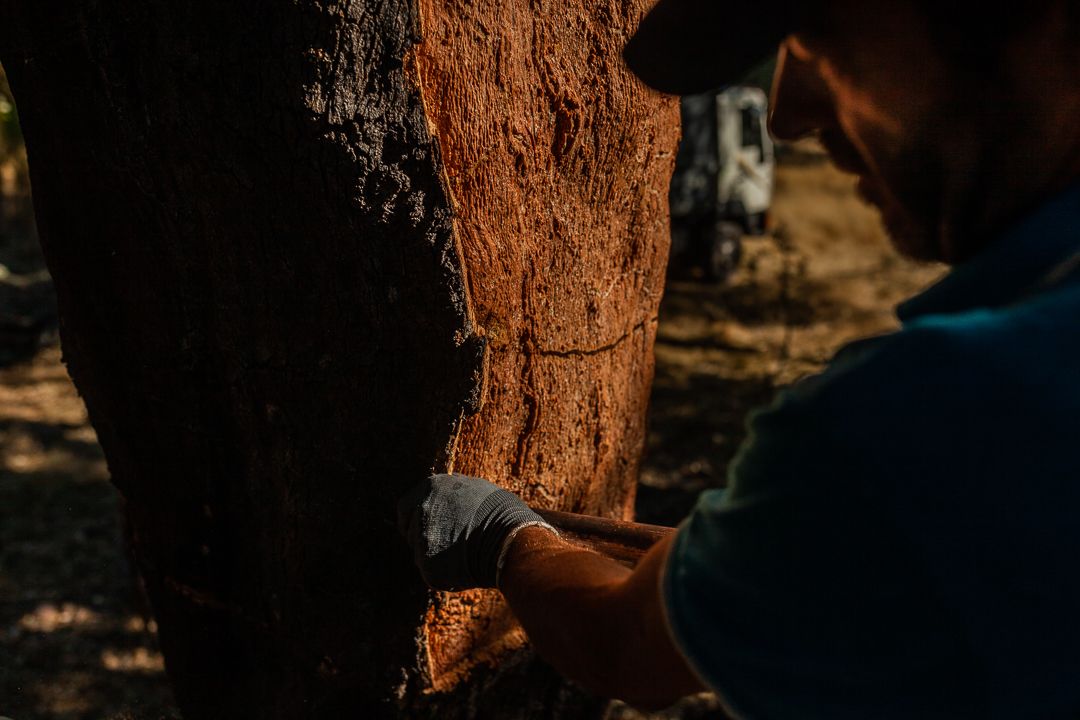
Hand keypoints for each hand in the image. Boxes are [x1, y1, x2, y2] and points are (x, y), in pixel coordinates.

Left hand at [397, 473, 556, 590]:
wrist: (513, 538)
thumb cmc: (502, 513)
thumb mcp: (476, 489)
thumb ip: (453, 493)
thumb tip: (447, 493)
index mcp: (430, 487)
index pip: (405, 507)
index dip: (413, 519)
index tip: (425, 528)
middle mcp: (420, 510)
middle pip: (409, 532)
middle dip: (421, 540)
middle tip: (443, 547)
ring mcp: (421, 539)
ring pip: (421, 554)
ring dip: (436, 557)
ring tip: (465, 555)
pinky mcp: (427, 566)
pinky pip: (432, 573)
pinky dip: (445, 574)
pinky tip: (465, 568)